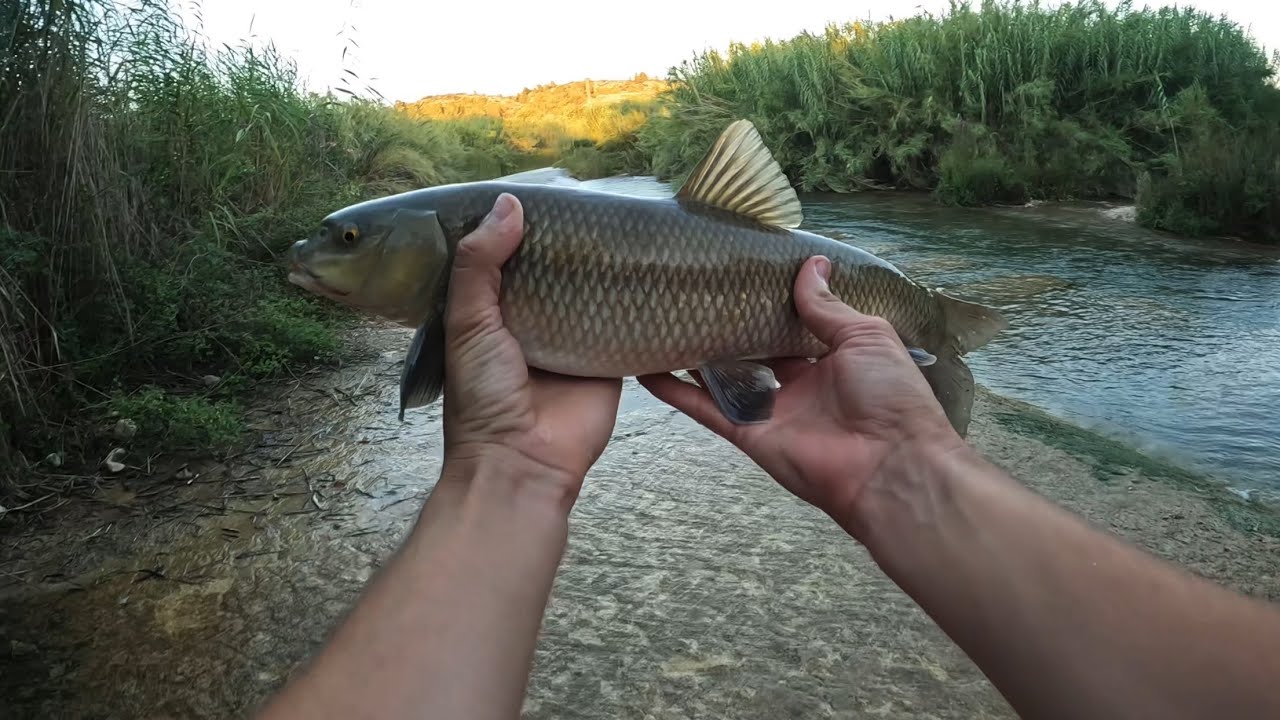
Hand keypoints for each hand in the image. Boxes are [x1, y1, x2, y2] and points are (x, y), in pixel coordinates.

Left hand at [440, 193, 621, 504]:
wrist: (524, 463)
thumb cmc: (483, 398)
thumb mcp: (468, 324)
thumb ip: (480, 266)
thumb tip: (510, 205)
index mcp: (491, 312)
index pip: (505, 259)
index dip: (516, 229)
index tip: (536, 190)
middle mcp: (533, 320)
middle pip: (553, 271)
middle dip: (568, 244)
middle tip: (590, 199)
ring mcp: (574, 337)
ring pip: (590, 290)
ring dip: (603, 266)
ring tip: (624, 220)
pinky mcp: (610, 356)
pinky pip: (625, 320)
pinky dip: (635, 299)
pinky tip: (650, 262)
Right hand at [638, 256, 963, 529]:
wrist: (890, 465)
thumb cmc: (891, 396)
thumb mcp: (867, 336)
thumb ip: (829, 306)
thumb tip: (811, 265)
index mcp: (832, 357)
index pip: (792, 323)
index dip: (769, 300)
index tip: (740, 272)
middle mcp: (798, 383)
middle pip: (752, 348)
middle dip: (727, 323)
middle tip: (692, 289)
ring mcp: (770, 409)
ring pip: (723, 376)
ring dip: (694, 353)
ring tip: (661, 320)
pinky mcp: (748, 432)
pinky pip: (706, 408)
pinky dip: (676, 392)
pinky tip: (645, 368)